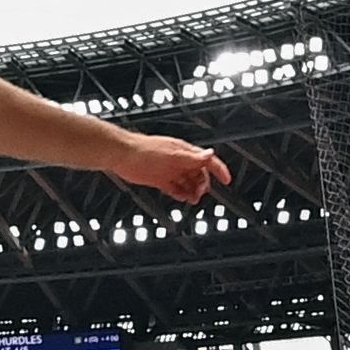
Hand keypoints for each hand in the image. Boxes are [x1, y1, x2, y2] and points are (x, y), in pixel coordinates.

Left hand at [110, 133, 230, 203]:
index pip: (207, 160)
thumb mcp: (172, 155)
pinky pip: (175, 188)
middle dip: (203, 184)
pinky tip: (182, 198)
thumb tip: (210, 154)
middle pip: (199, 174)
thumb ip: (192, 157)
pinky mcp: (160, 179)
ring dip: (193, 191)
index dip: (219, 170)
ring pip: (188, 182)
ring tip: (193, 199)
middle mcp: (179, 161)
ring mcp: (170, 171)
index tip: (226, 180)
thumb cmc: (144, 150)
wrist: (122, 155)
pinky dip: (181, 194)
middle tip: (201, 193)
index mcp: (185, 152)